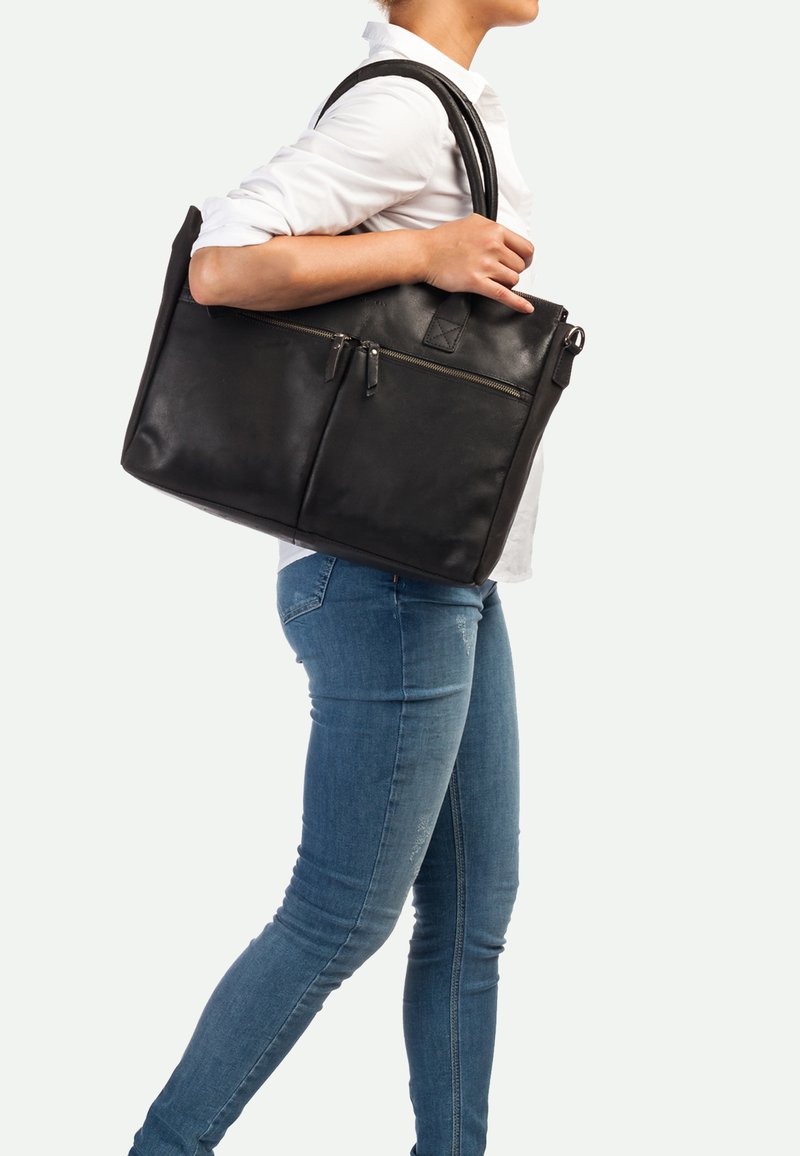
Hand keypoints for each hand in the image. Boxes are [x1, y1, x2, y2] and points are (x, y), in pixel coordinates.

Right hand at [420, 213, 534, 313]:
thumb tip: (506, 240)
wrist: (424, 252)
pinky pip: (503, 294)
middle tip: (498, 272)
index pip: (525, 248)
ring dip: (505, 283)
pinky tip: (526, 308)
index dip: (525, 258)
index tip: (520, 263)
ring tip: (491, 279)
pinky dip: (518, 303)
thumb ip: (492, 230)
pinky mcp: (476, 282)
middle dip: (511, 271)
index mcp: (494, 230)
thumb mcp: (473, 222)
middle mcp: (492, 245)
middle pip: (520, 266)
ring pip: (513, 280)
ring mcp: (485, 264)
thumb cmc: (444, 239)